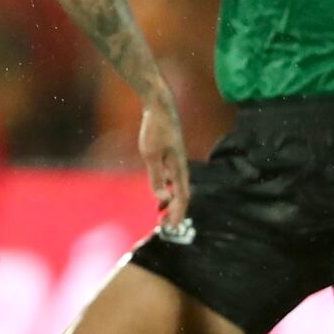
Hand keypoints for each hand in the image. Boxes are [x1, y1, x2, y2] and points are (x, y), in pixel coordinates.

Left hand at [139, 97, 190, 227]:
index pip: (182, 196)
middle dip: (176, 210)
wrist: (160, 107)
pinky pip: (173, 178)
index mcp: (179, 167)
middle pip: (182, 194)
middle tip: (166, 225)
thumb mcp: (151, 154)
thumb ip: (157, 177)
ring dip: (172, 201)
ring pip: (178, 187)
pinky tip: (161, 193)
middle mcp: (181, 166)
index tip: (171, 226)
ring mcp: (177, 160)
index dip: (178, 212)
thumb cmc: (155, 129)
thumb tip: (163, 198)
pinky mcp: (171, 155)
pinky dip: (169, 189)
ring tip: (162, 214)